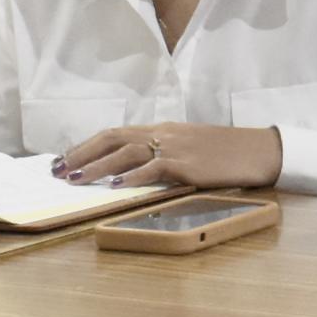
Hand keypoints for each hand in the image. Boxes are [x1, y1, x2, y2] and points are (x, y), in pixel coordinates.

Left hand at [52, 123, 282, 189]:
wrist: (258, 151)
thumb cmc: (226, 154)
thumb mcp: (189, 149)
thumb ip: (162, 155)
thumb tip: (132, 171)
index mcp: (162, 129)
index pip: (115, 133)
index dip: (87, 145)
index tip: (66, 158)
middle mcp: (163, 133)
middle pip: (112, 138)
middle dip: (81, 154)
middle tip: (58, 169)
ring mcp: (174, 147)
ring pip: (125, 152)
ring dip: (97, 166)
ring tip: (76, 179)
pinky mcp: (187, 163)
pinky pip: (153, 168)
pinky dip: (132, 177)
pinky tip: (115, 186)